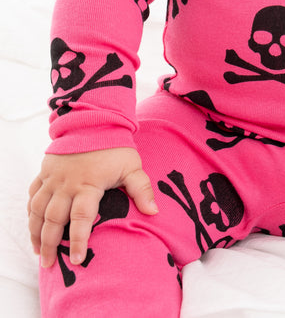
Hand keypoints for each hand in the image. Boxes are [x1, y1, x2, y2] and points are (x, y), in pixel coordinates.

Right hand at [28, 147, 157, 268]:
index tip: (77, 259)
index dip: (78, 240)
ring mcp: (53, 178)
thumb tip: (154, 212)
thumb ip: (142, 189)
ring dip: (35, 232)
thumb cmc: (115, 145)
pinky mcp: (45, 171)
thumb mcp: (132, 166)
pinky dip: (30, 212)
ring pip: (37, 210)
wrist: (95, 119)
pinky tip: (33, 225)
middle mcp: (67, 184)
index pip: (81, 218)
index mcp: (88, 184)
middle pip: (53, 220)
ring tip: (39, 251)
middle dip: (50, 244)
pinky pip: (33, 195)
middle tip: (48, 264)